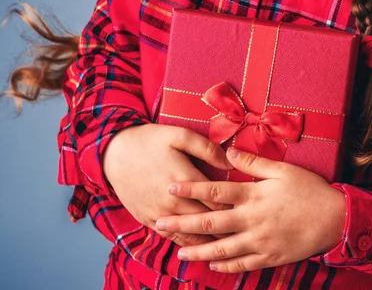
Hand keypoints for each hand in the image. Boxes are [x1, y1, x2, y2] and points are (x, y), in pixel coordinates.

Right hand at [103, 123, 233, 246]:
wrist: (113, 153)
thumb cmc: (149, 141)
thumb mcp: (179, 135)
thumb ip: (206, 148)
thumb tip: (230, 161)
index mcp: (185, 180)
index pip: (219, 202)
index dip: (236, 207)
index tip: (250, 207)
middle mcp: (173, 202)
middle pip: (208, 222)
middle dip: (227, 226)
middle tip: (246, 229)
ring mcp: (159, 214)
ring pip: (191, 236)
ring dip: (210, 240)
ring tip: (229, 243)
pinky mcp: (148, 220)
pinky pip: (172, 238)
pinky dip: (188, 242)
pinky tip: (200, 245)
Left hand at [155, 147, 346, 272]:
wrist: (335, 219)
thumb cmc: (309, 190)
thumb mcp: (284, 170)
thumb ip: (254, 162)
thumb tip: (229, 151)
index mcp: (254, 195)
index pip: (215, 190)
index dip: (191, 188)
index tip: (170, 188)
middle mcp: (252, 220)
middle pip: (211, 222)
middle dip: (183, 223)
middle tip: (160, 224)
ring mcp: (260, 241)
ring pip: (222, 248)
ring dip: (199, 250)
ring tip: (180, 251)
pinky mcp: (270, 257)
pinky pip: (243, 264)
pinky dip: (226, 265)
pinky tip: (212, 264)